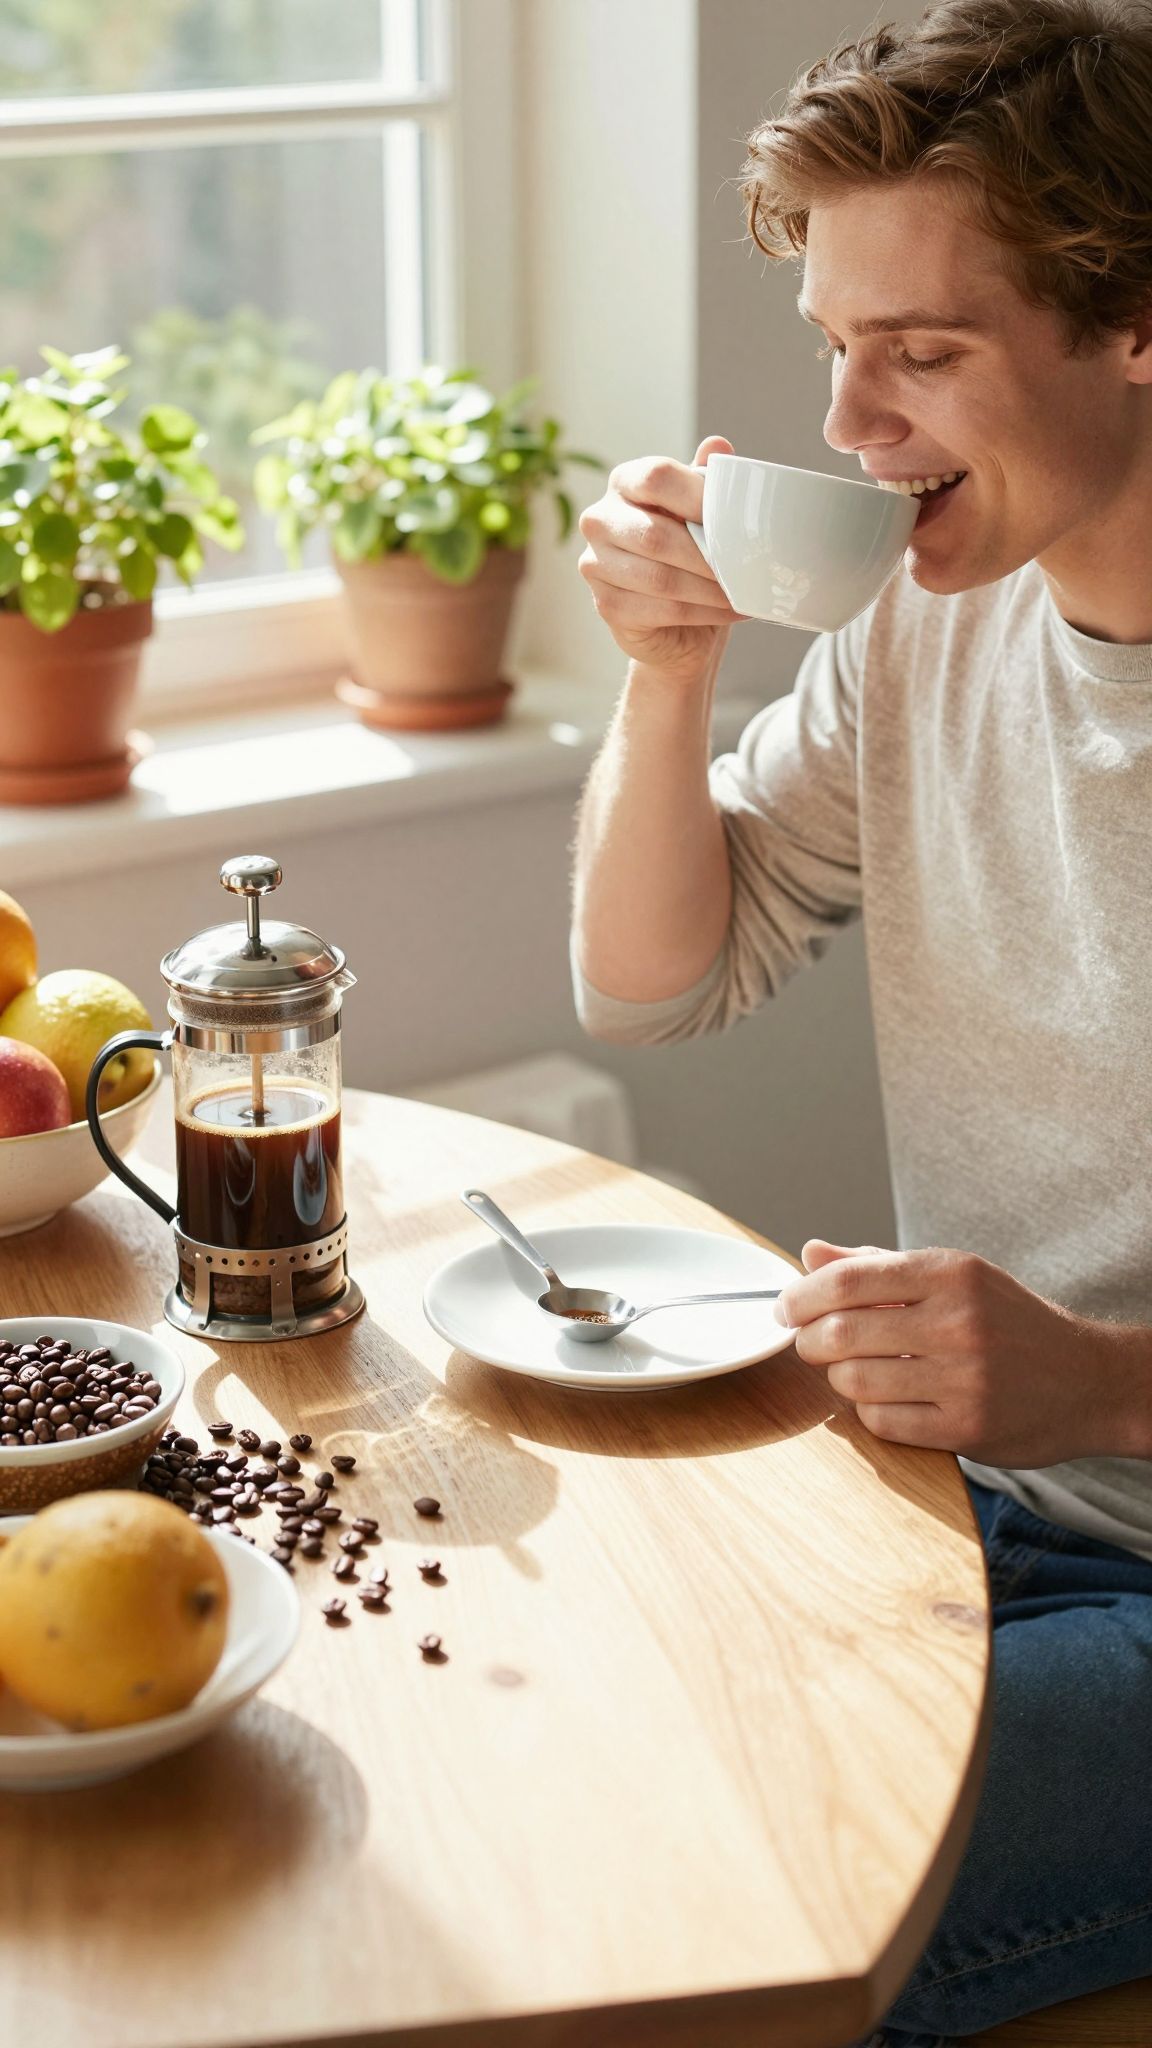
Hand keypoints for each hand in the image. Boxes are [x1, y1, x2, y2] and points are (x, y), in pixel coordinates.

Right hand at [577, 435, 745, 683]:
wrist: (676, 615)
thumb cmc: (690, 552)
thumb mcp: (702, 511)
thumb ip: (706, 480)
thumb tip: (718, 445)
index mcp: (624, 481)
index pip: (656, 477)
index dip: (699, 498)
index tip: (736, 521)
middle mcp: (600, 519)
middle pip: (656, 536)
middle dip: (708, 557)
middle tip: (748, 568)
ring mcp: (595, 565)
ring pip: (661, 579)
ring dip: (710, 590)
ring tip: (744, 592)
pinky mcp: (606, 605)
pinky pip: (660, 610)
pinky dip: (703, 613)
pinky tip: (729, 610)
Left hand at [775, 1239, 1144, 1465]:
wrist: (1088, 1380)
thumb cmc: (1009, 1322)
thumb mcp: (955, 1277)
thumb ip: (877, 1266)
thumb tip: (809, 1255)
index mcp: (951, 1273)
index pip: (846, 1281)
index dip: (800, 1297)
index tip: (786, 1309)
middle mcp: (957, 1322)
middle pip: (839, 1333)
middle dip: (809, 1340)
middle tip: (810, 1343)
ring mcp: (963, 1379)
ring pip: (854, 1381)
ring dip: (838, 1379)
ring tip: (852, 1370)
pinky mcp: (967, 1428)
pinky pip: (883, 1422)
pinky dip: (870, 1412)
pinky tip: (885, 1399)